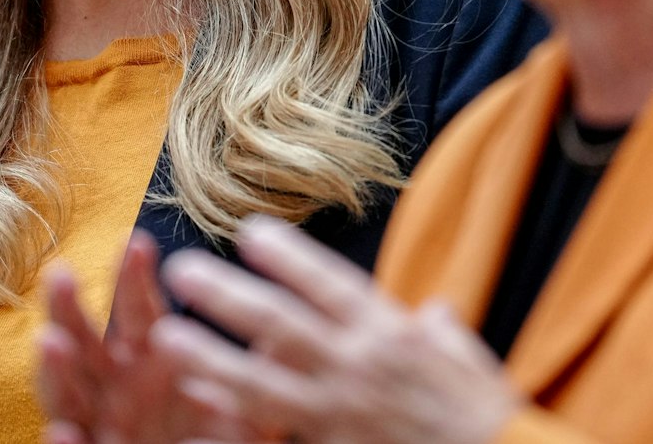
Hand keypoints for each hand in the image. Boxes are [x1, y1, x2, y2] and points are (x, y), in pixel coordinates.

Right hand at [37, 231, 261, 443]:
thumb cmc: (211, 435)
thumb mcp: (240, 404)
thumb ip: (250, 372)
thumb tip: (281, 334)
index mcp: (150, 360)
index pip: (137, 309)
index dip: (132, 277)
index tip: (135, 239)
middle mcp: (115, 386)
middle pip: (84, 340)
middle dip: (69, 308)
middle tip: (61, 272)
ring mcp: (99, 423)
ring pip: (66, 394)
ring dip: (56, 370)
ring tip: (50, 342)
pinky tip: (62, 432)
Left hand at [151, 216, 518, 443]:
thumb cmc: (486, 414)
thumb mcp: (469, 360)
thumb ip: (440, 333)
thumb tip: (432, 313)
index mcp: (392, 334)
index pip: (332, 286)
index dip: (289, 257)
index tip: (248, 229)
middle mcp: (359, 368)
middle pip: (283, 326)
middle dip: (229, 297)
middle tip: (182, 270)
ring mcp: (341, 414)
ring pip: (263, 384)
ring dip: (211, 358)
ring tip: (166, 337)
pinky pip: (273, 433)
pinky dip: (234, 419)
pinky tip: (198, 403)